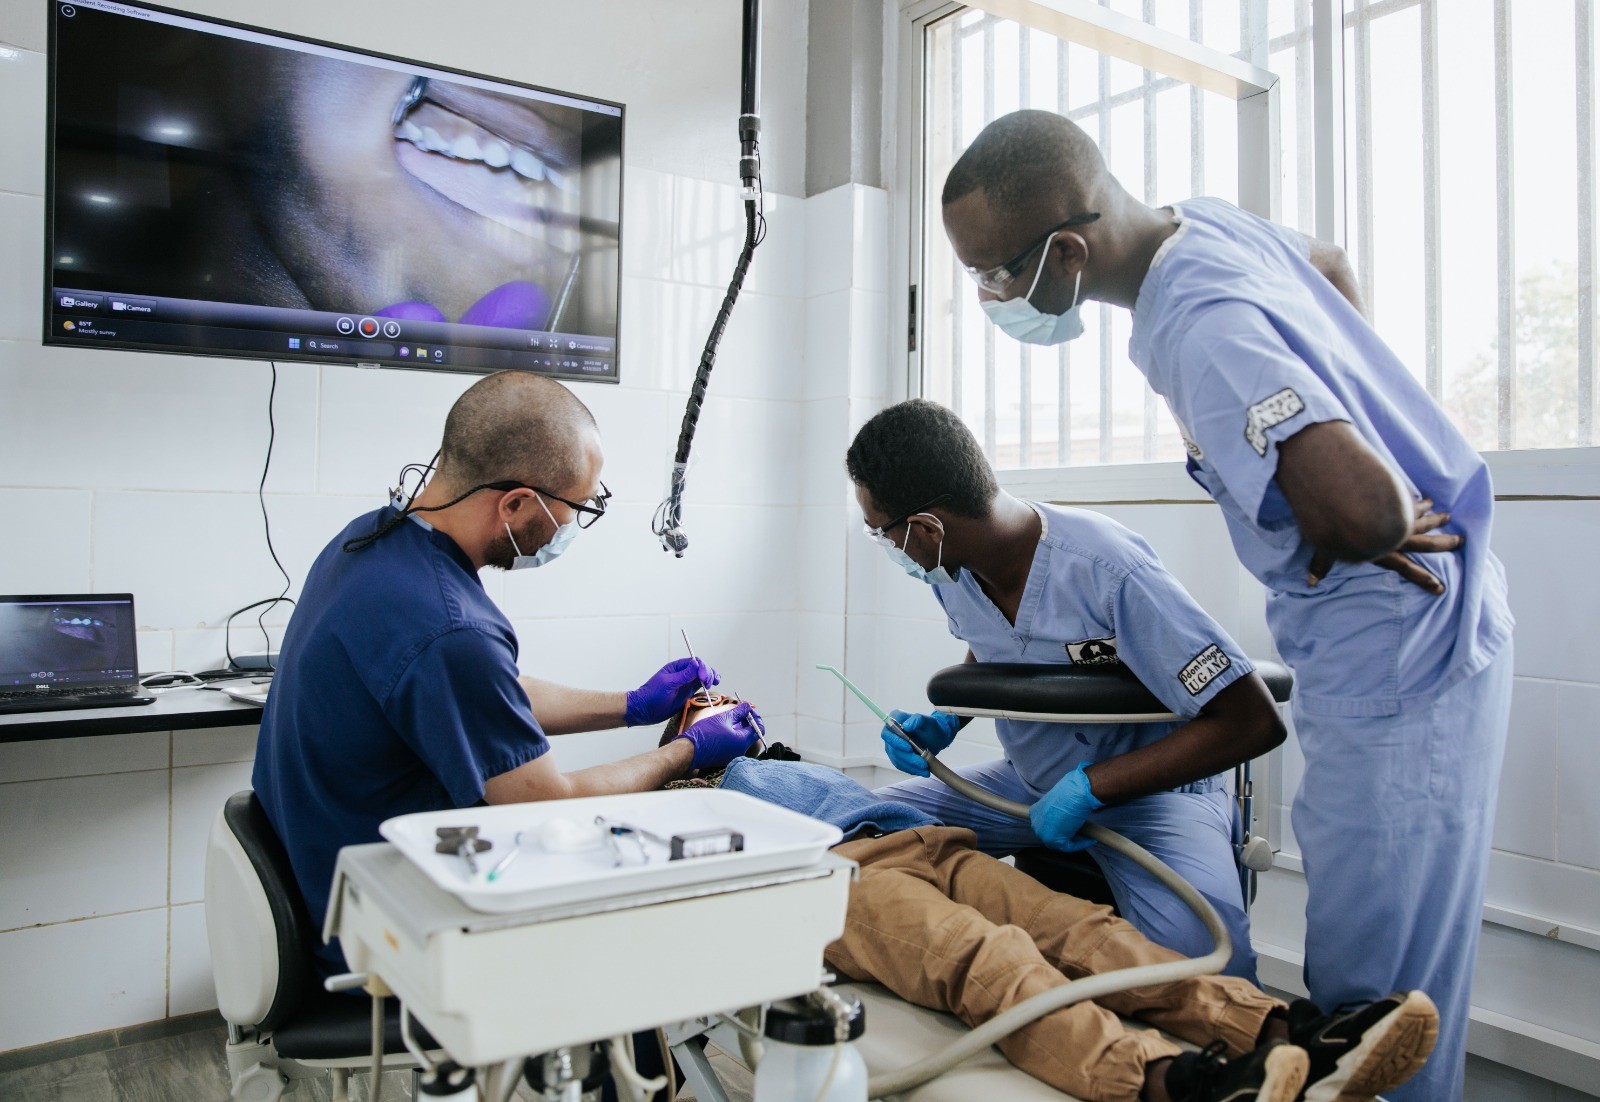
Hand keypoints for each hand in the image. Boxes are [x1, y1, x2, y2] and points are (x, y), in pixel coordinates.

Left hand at [625, 658, 718, 726]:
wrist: (644, 710)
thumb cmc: (652, 696)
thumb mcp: (668, 684)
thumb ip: (683, 675)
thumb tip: (696, 663)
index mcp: (677, 668)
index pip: (695, 662)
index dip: (703, 668)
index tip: (704, 678)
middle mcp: (683, 674)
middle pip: (701, 669)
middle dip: (708, 673)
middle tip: (709, 683)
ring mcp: (686, 684)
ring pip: (703, 677)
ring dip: (711, 678)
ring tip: (716, 682)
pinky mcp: (687, 694)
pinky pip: (700, 687)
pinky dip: (707, 687)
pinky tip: (712, 688)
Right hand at [674, 702, 763, 770]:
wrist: (688, 751)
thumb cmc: (705, 733)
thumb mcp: (723, 718)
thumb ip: (738, 712)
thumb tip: (747, 706)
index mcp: (742, 742)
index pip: (758, 729)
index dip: (754, 717)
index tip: (747, 709)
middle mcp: (740, 751)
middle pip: (751, 734)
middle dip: (746, 721)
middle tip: (738, 711)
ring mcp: (732, 756)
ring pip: (742, 739)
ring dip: (739, 727)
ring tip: (729, 717)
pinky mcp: (725, 757)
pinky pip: (734, 745)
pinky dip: (732, 735)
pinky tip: (723, 728)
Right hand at [881, 709, 961, 776]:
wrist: (935, 737)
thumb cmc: (930, 726)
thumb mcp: (926, 720)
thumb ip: (916, 719)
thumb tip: (906, 726)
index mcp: (894, 721)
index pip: (887, 734)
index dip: (895, 742)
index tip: (908, 748)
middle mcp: (891, 734)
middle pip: (893, 749)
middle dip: (908, 758)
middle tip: (921, 762)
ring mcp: (893, 747)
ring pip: (897, 759)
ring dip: (911, 766)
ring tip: (925, 768)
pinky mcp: (898, 757)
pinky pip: (902, 765)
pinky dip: (912, 769)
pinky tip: (922, 771)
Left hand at [1029, 762, 1102, 852]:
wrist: (1076, 794)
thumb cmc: (1071, 793)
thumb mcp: (1060, 802)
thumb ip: (1058, 813)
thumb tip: (1067, 822)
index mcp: (1035, 812)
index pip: (1048, 824)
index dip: (1062, 827)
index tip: (1074, 828)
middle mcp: (1035, 824)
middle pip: (1053, 834)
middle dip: (1068, 835)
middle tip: (1083, 833)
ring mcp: (1042, 833)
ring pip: (1061, 842)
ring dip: (1076, 840)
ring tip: (1089, 836)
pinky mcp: (1054, 841)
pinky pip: (1069, 847)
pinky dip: (1081, 844)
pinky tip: (1091, 840)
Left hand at [1308, 499, 1462, 593]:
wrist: (1350, 498)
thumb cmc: (1336, 525)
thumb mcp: (1326, 547)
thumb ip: (1321, 564)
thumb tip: (1311, 581)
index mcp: (1384, 551)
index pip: (1406, 569)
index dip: (1422, 579)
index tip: (1440, 588)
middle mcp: (1396, 535)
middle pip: (1426, 541)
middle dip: (1443, 543)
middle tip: (1461, 541)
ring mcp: (1398, 514)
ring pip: (1421, 517)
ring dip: (1434, 517)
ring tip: (1447, 515)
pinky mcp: (1393, 496)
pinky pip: (1408, 499)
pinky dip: (1416, 500)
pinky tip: (1422, 497)